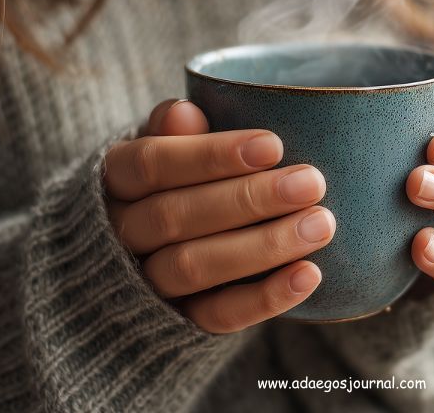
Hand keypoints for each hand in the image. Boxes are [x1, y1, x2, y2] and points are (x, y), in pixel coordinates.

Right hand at [104, 99, 334, 332]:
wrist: (150, 249)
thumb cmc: (174, 179)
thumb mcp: (168, 146)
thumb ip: (176, 133)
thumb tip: (184, 112)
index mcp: (113, 180)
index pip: (151, 164)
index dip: (211, 155)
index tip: (274, 145)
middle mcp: (120, 234)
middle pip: (174, 216)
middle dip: (248, 199)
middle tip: (311, 183)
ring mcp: (145, 283)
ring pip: (193, 267)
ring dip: (263, 246)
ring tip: (320, 224)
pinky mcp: (177, 321)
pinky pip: (216, 315)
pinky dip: (265, 298)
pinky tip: (309, 274)